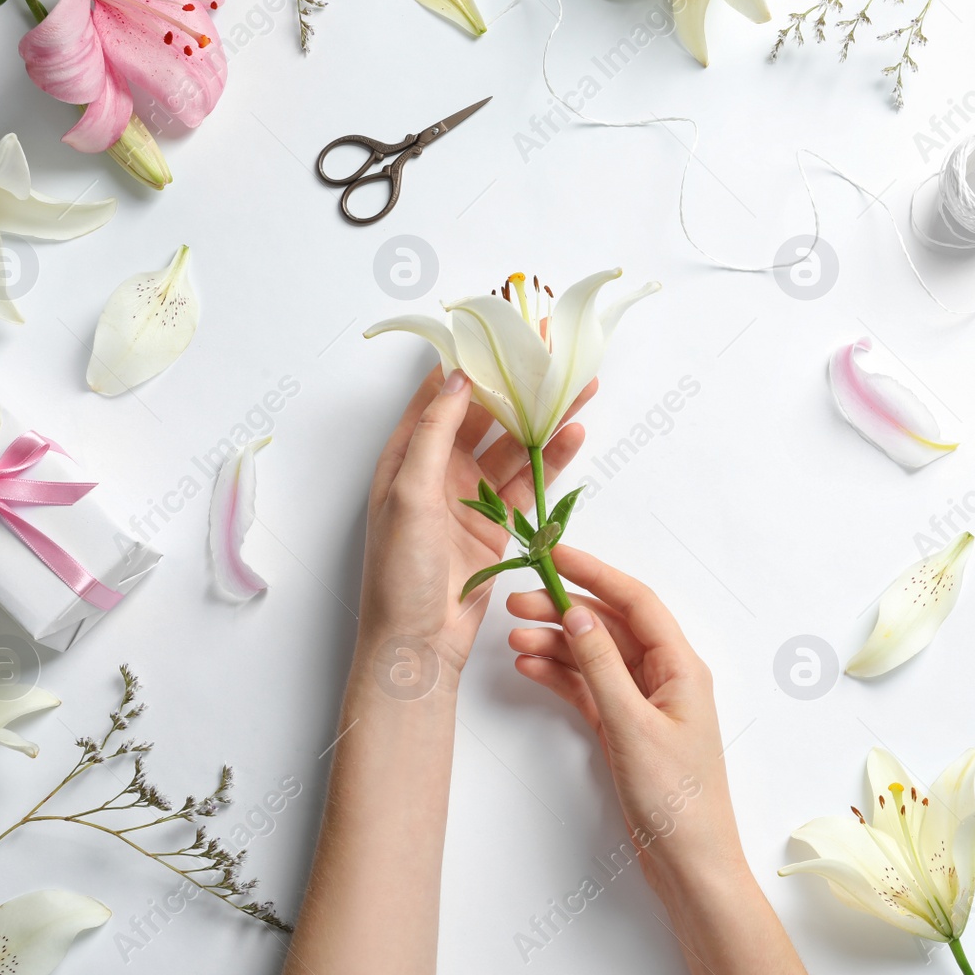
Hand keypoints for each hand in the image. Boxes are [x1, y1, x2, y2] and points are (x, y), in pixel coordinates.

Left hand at [359, 367, 594, 682]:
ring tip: (576, 386)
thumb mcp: (410, 495)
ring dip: (541, 417)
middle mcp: (437, 471)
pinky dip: (550, 458)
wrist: (418, 644)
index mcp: (405, 457)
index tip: (499, 329)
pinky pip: (527, 482)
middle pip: (482, 414)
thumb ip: (435, 434)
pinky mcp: (498, 525)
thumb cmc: (398, 574)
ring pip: (511, 445)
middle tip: (549, 350)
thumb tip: (457, 379)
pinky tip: (572, 433)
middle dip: (515, 382)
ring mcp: (470, 497)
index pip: (438, 394)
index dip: (469, 359)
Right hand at [507, 547, 821, 974]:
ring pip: (594, 656)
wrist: (688, 863)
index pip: (636, 602)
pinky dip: (560, 675)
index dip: (595, 573)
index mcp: (681, 667)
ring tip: (513, 638)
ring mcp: (642, 702)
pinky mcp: (624, 728)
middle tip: (516, 603)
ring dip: (556, 643)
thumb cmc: (676, 800)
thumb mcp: (633, 727)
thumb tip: (579, 616)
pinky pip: (588, 688)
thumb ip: (603, 669)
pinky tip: (529, 666)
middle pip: (610, 626)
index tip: (553, 554)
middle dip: (564, 609)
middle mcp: (664, 676)